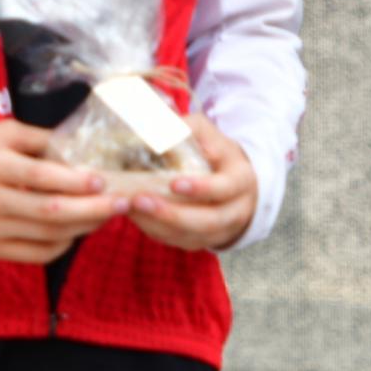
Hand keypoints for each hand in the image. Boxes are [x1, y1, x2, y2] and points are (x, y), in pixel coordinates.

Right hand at [0, 122, 124, 263]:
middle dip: (93, 209)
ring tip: (108, 215)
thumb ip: (43, 139)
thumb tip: (85, 148)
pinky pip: (38, 253)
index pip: (41, 177)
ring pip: (49, 235)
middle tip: (122, 203)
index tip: (103, 181)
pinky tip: (78, 230)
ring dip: (85, 226)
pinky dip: (64, 244)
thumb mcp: (3, 134)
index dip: (76, 181)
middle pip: (50, 211)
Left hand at [120, 117, 259, 252]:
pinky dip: (153, 229)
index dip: (201, 189)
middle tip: (140, 200)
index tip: (173, 183)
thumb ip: (185, 129)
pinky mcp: (200, 241)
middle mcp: (235, 211)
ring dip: (156, 224)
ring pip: (188, 236)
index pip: (224, 188)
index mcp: (241, 181)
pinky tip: (133, 215)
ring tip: (129, 207)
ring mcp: (218, 231)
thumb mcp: (207, 134)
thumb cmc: (215, 152)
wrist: (231, 183)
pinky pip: (176, 241)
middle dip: (172, 214)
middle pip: (207, 222)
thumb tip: (154, 130)